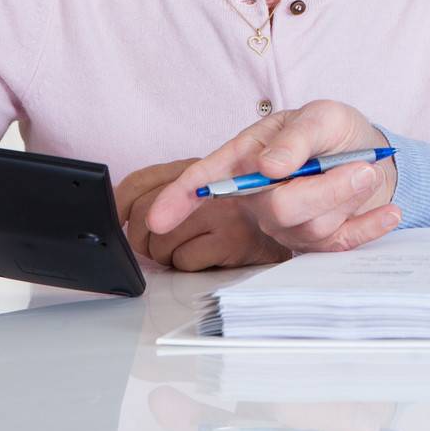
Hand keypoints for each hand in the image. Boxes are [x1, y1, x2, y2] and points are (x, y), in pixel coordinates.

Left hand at [116, 158, 289, 269]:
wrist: (315, 211)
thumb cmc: (257, 209)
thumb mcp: (217, 188)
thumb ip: (176, 191)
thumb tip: (123, 213)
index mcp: (201, 165)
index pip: (141, 182)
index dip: (119, 204)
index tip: (114, 222)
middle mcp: (211, 182)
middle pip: (144, 214)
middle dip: (141, 239)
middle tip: (154, 246)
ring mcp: (223, 211)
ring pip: (161, 244)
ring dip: (168, 257)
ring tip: (190, 249)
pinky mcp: (234, 240)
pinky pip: (185, 261)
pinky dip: (191, 265)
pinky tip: (210, 257)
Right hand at [147, 100, 399, 256]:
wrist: (372, 152)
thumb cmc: (333, 131)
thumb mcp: (320, 116)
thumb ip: (296, 137)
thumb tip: (270, 166)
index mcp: (250, 160)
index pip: (209, 179)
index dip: (180, 198)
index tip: (156, 218)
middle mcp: (264, 198)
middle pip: (278, 209)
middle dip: (324, 190)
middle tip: (362, 167)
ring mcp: (292, 225)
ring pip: (314, 227)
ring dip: (350, 198)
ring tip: (371, 170)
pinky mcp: (323, 242)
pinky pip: (343, 245)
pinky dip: (371, 228)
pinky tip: (391, 214)